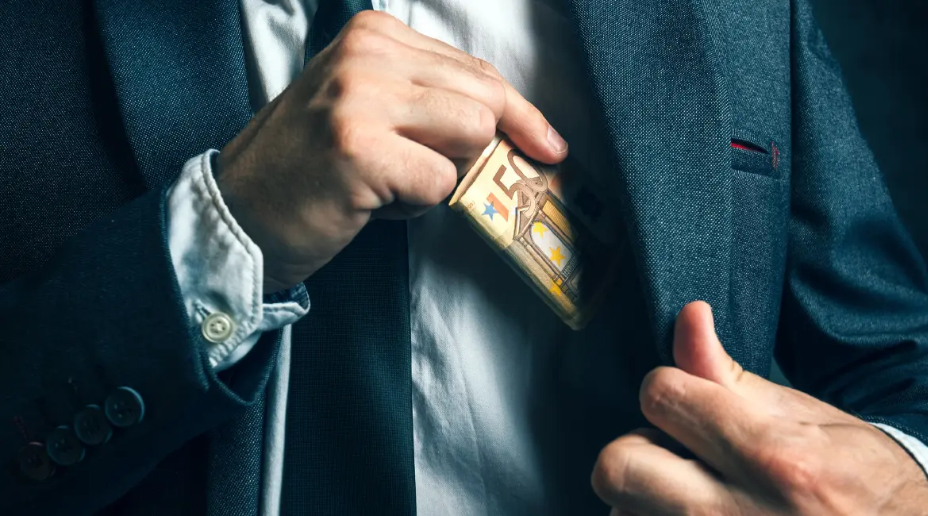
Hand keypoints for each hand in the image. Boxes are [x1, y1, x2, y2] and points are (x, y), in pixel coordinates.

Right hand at [216, 11, 566, 292]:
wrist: (241, 212)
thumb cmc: (314, 165)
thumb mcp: (369, 106)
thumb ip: (432, 100)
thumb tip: (514, 123)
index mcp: (374, 34)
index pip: (477, 70)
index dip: (519, 114)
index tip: (548, 143)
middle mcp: (366, 54)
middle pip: (485, 99)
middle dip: (479, 148)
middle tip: (429, 173)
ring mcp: (360, 98)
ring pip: (472, 134)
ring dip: (441, 174)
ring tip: (389, 182)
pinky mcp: (358, 149)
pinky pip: (440, 182)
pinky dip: (414, 205)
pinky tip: (371, 201)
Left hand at [591, 302, 927, 515]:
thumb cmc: (851, 473)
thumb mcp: (801, 414)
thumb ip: (727, 373)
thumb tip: (689, 315)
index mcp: (775, 457)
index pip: (659, 396)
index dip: (669, 390)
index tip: (689, 405)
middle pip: (617, 466)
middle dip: (636, 452)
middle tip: (674, 458)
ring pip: (621, 513)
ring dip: (643, 501)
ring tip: (689, 497)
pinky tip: (687, 515)